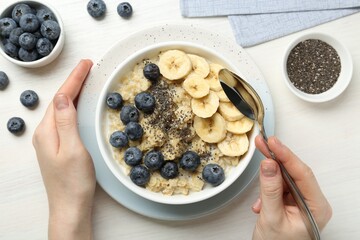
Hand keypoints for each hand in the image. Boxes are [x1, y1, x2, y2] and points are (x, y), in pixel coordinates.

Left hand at [33, 60, 94, 239]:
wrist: (69, 206)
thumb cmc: (73, 181)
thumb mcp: (73, 149)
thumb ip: (66, 121)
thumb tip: (62, 97)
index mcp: (47, 131)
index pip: (61, 97)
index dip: (74, 79)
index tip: (86, 64)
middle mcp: (45, 133)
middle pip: (59, 100)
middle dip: (73, 82)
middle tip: (87, 67)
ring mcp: (49, 140)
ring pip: (61, 109)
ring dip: (72, 93)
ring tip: (84, 80)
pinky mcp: (56, 146)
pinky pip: (63, 119)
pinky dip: (72, 106)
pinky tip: (77, 105)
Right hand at [252, 136, 331, 239]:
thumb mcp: (272, 217)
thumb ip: (270, 190)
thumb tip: (269, 165)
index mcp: (316, 207)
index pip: (303, 174)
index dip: (286, 156)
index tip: (273, 143)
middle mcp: (311, 203)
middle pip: (294, 172)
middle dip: (277, 157)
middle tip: (263, 142)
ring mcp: (301, 202)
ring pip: (285, 178)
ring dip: (269, 175)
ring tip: (260, 163)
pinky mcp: (290, 203)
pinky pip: (279, 187)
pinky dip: (267, 189)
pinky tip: (260, 201)